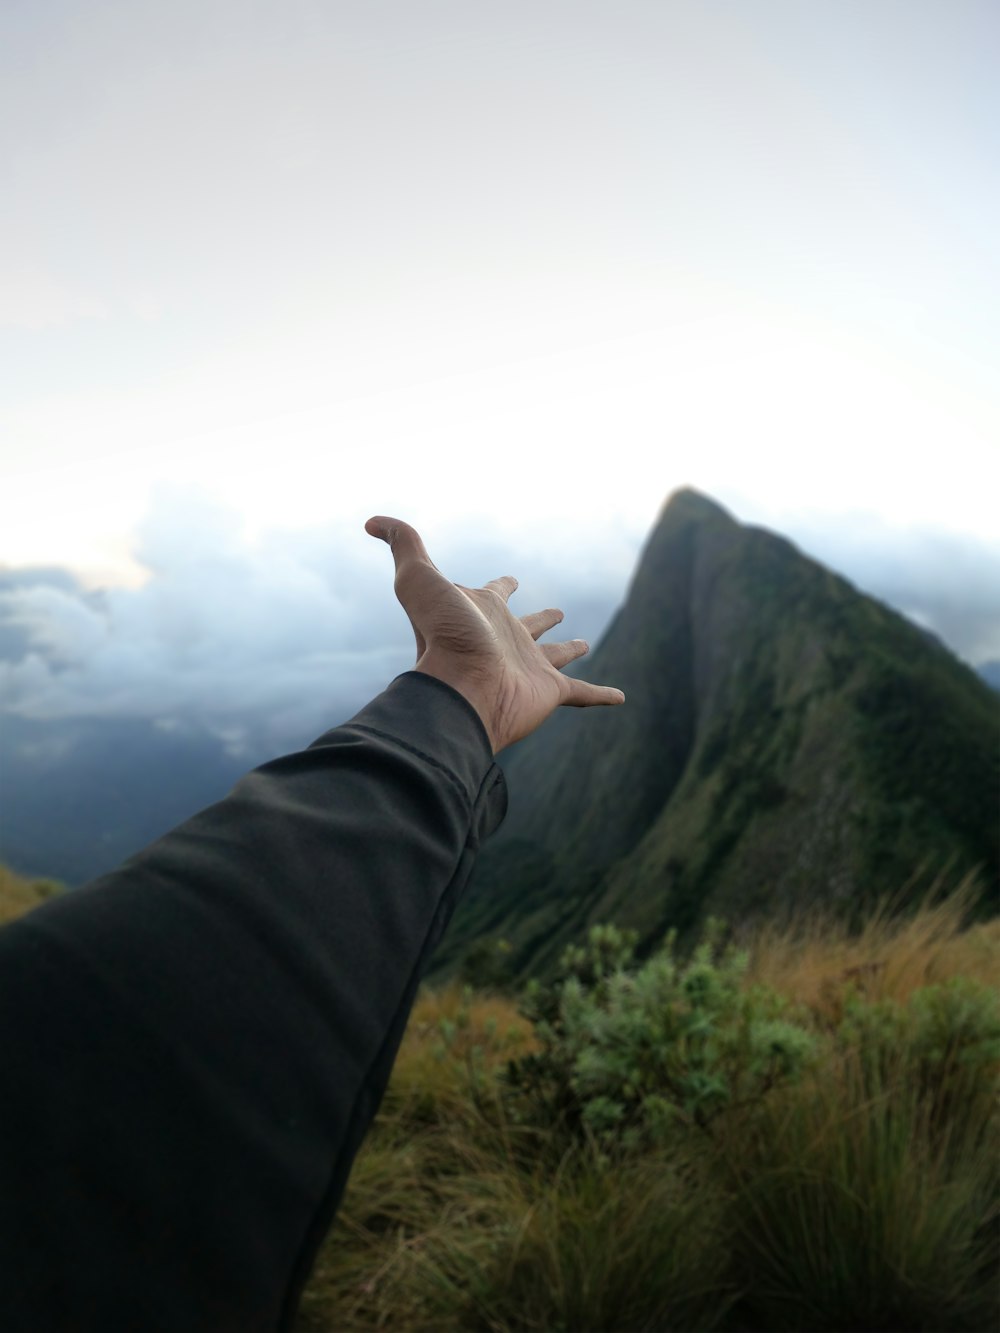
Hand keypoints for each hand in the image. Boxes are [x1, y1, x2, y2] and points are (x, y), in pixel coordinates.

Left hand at [366, 517, 624, 752]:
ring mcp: (528, 668)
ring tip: (584, 643)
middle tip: (555, 611)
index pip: (493, 593)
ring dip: (569, 650)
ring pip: (554, 656)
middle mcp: (505, 641)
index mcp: (482, 614)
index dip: (501, 585)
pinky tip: (620, 698)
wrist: (462, 689)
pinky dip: (601, 696)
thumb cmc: (442, 635)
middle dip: (540, 619)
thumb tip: (372, 521)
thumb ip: (404, 544)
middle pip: (527, 626)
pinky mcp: (550, 693)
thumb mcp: (418, 578)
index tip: (510, 578)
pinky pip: (582, 693)